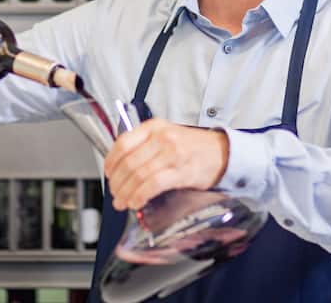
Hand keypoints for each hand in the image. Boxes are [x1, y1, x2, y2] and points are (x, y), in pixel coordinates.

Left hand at [104, 118, 229, 210]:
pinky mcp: (181, 172)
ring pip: (138, 175)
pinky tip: (137, 202)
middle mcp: (162, 138)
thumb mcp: (166, 135)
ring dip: (126, 193)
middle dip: (117, 183)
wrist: (222, 152)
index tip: (108, 174)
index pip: (122, 143)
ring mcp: (172, 154)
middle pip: (128, 162)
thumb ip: (144, 145)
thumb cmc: (193, 146)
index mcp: (154, 127)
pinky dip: (140, 196)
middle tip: (114, 193)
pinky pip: (153, 185)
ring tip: (122, 202)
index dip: (111, 162)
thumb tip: (120, 168)